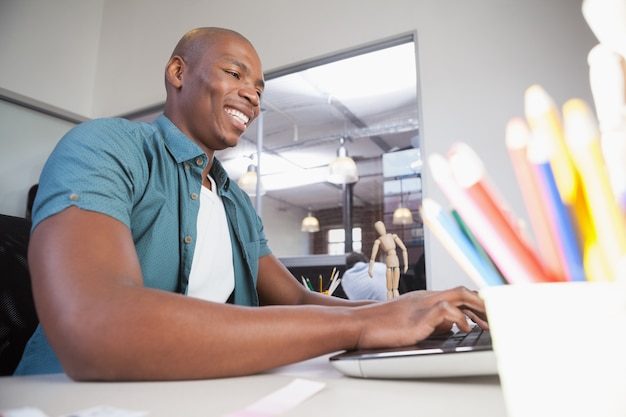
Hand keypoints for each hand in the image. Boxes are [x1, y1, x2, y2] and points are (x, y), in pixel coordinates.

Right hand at [350, 286, 487, 349]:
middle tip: (498, 318)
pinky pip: (446, 310)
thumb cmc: (382, 325)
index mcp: (426, 298)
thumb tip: (453, 327)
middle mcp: (427, 297)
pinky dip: (460, 319)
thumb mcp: (413, 323)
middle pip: (464, 292)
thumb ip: (434, 322)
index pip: (459, 295)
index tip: (490, 315)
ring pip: (459, 295)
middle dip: (484, 305)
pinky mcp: (418, 316)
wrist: (360, 323)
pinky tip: (464, 329)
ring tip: (489, 324)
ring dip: (478, 309)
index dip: (478, 303)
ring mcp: (423, 304)